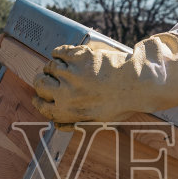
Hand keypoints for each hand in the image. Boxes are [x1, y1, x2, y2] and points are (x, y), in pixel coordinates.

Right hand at [31, 33, 177, 123]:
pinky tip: (65, 55)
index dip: (39, 100)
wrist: (138, 84)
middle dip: (42, 82)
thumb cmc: (120, 104)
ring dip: (53, 67)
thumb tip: (58, 126)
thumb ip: (74, 124)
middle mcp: (64, 93)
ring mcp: (71, 73)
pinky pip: (59, 52)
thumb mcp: (97, 121)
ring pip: (49, 67)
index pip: (41, 106)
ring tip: (62, 67)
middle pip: (40, 84)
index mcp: (67, 112)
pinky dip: (59, 53)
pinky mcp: (78, 56)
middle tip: (48, 79)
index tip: (40, 96)